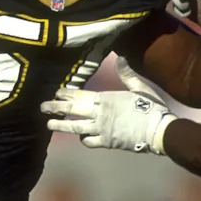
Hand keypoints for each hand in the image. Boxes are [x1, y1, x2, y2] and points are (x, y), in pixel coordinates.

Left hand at [40, 57, 176, 154]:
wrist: (158, 131)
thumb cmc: (151, 108)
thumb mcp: (140, 87)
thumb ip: (127, 74)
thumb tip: (120, 57)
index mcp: (106, 98)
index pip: (80, 95)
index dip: (66, 94)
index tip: (56, 92)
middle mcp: (100, 114)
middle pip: (73, 110)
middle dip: (56, 108)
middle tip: (42, 107)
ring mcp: (102, 129)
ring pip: (75, 127)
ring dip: (60, 125)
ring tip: (48, 124)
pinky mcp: (107, 142)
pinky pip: (89, 141)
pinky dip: (83, 138)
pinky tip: (80, 136)